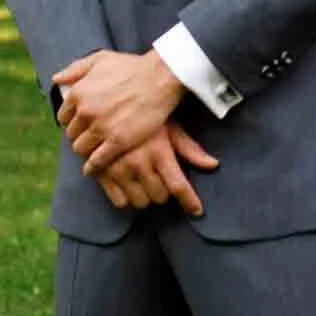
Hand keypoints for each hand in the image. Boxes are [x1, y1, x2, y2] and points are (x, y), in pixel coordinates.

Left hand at [55, 48, 181, 172]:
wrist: (160, 78)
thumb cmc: (132, 67)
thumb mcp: (100, 60)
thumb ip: (75, 69)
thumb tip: (56, 79)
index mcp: (79, 93)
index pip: (63, 116)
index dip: (72, 121)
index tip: (80, 124)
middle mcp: (86, 112)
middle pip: (71, 134)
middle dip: (78, 136)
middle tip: (88, 138)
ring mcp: (101, 128)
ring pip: (80, 148)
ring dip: (85, 150)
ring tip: (92, 151)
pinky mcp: (117, 142)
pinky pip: (97, 161)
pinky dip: (92, 167)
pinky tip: (92, 169)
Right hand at [92, 121, 219, 216]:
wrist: (107, 104)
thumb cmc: (145, 116)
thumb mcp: (169, 128)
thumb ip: (190, 149)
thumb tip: (213, 165)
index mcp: (159, 152)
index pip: (178, 186)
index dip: (190, 202)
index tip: (196, 211)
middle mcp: (138, 162)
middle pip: (160, 197)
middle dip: (164, 191)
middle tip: (160, 178)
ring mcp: (118, 170)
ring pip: (140, 202)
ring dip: (146, 196)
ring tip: (144, 181)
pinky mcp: (102, 174)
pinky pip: (120, 202)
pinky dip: (126, 197)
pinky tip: (128, 184)